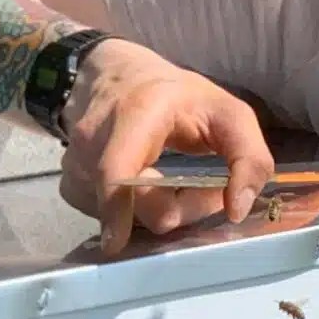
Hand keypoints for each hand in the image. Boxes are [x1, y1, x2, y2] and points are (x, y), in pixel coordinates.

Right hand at [57, 38, 275, 255]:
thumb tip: (237, 211)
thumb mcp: (228, 113)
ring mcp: (75, 163)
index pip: (117, 171)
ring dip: (156, 209)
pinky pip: (106, 215)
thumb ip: (249, 158)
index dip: (118, 209)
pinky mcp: (69, 183)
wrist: (116, 76)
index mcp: (135, 115)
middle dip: (177, 206)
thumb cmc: (178, 97)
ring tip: (169, 178)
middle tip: (198, 183)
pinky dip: (131, 211)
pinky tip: (144, 186)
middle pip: (135, 205)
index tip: (116, 242)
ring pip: (122, 215)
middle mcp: (94, 139)